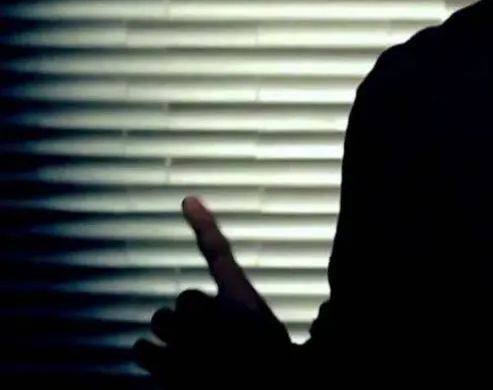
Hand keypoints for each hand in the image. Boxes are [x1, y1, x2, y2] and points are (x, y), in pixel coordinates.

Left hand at [133, 197, 290, 385]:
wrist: (270, 387)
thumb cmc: (270, 360)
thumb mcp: (268, 329)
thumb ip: (246, 313)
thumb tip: (230, 303)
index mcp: (243, 302)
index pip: (220, 256)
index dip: (205, 226)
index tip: (188, 201)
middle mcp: (213, 317)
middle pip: (183, 300)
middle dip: (190, 317)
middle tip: (207, 337)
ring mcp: (189, 344)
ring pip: (161, 322)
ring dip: (169, 335)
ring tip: (185, 351)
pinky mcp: (170, 369)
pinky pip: (143, 350)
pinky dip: (150, 355)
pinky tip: (165, 364)